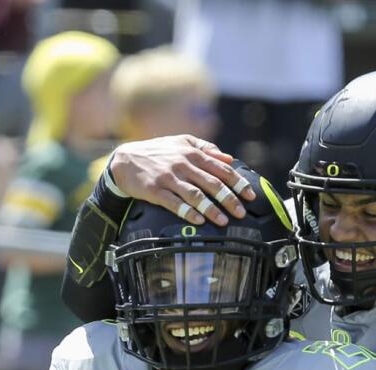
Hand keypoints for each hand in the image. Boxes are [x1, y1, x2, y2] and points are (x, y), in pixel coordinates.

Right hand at [108, 136, 253, 225]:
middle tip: (241, 213)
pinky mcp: (155, 190)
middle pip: (211, 183)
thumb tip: (229, 158)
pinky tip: (198, 220)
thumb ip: (206, 148)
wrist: (125, 160)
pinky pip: (174, 203)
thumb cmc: (157, 152)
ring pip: (195, 194)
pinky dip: (187, 212)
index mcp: (193, 153)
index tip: (250, 195)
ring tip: (223, 221)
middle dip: (228, 199)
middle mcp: (183, 164)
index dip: (238, 182)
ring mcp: (169, 178)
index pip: (221, 169)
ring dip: (211, 209)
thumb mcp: (181, 142)